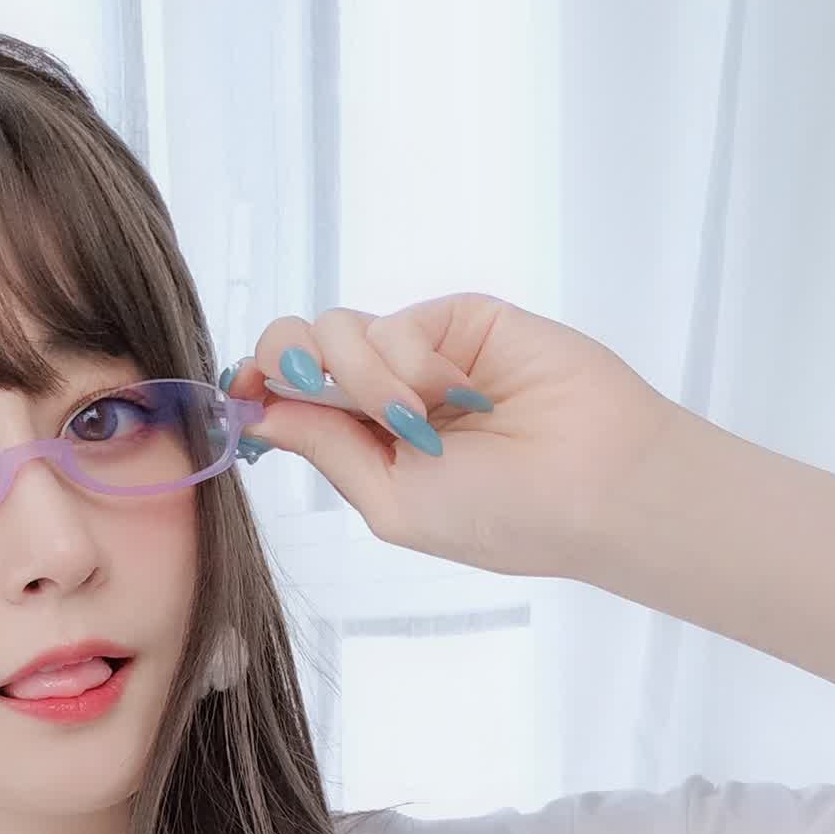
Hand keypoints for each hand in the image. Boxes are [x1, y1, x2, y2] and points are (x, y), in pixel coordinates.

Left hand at [225, 292, 685, 581]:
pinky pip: (393, 321)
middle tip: (309, 384)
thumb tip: (257, 410)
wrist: (593, 482)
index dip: (255, 385)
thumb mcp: (392, 501)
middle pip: (298, 349)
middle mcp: (385, 397)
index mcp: (365, 449)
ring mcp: (421, 355)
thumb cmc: (502, 514)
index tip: (241, 388)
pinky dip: (413, 360)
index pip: (288, 401)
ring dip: (367, 378)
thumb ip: (325, 448)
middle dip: (288, 361)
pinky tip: (459, 393)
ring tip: (421, 420)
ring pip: (339, 331)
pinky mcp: (456, 319)